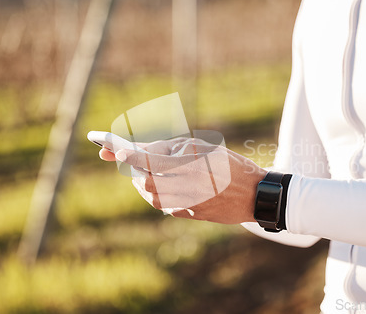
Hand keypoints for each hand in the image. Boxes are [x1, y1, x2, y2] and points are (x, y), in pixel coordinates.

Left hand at [100, 138, 266, 223]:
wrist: (254, 195)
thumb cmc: (231, 166)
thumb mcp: (205, 149)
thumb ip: (173, 149)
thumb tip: (142, 151)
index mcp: (193, 167)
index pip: (151, 160)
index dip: (129, 155)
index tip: (111, 149)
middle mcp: (188, 188)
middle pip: (146, 180)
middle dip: (134, 168)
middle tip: (124, 156)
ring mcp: (188, 205)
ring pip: (152, 195)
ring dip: (143, 182)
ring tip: (142, 171)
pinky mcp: (189, 215)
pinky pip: (164, 205)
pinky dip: (157, 194)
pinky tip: (161, 184)